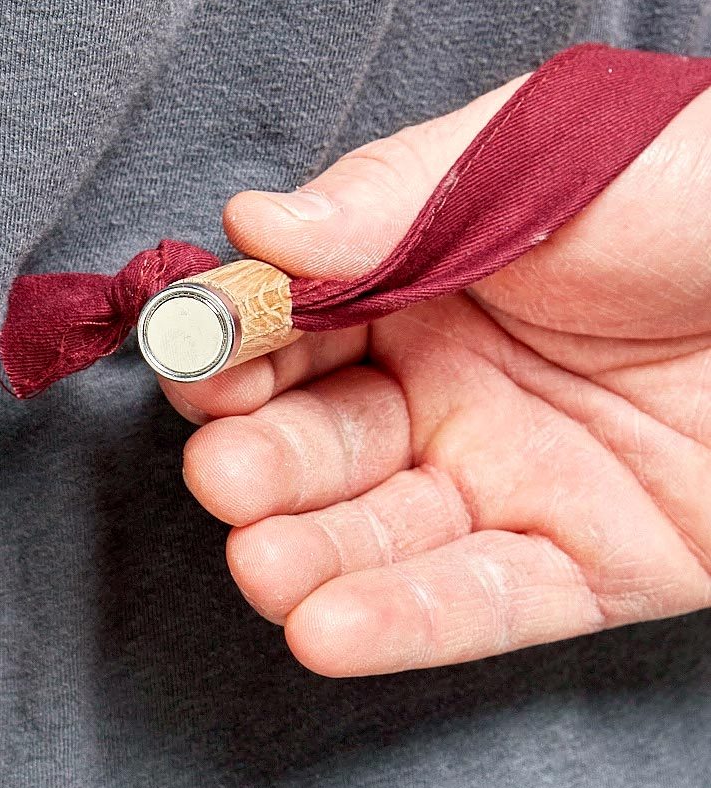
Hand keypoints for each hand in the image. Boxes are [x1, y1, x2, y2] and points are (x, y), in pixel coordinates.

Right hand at [162, 72, 710, 674]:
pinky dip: (399, 624)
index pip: (290, 329)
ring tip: (266, 567)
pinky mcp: (589, 568)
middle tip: (229, 475)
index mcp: (424, 286)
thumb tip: (249, 225)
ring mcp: (513, 485)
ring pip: (376, 540)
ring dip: (303, 560)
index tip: (196, 358)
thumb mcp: (549, 157)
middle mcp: (450, 391)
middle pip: (312, 445)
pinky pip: (480, 606)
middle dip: (256, 465)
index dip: (233, 347)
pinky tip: (324, 629)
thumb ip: (393, 198)